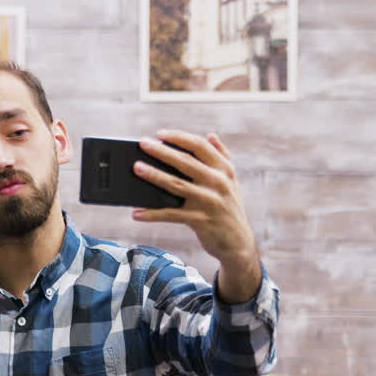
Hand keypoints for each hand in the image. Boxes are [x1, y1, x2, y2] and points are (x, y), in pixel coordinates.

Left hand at [132, 129, 261, 303]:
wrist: (238, 242)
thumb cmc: (229, 207)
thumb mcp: (232, 181)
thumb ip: (223, 157)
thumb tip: (210, 135)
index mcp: (224, 169)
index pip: (200, 146)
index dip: (179, 137)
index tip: (160, 133)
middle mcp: (218, 182)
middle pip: (185, 161)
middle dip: (162, 151)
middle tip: (143, 143)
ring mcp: (209, 201)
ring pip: (176, 184)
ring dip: (154, 175)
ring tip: (137, 168)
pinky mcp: (199, 220)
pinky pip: (171, 215)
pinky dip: (152, 214)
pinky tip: (136, 213)